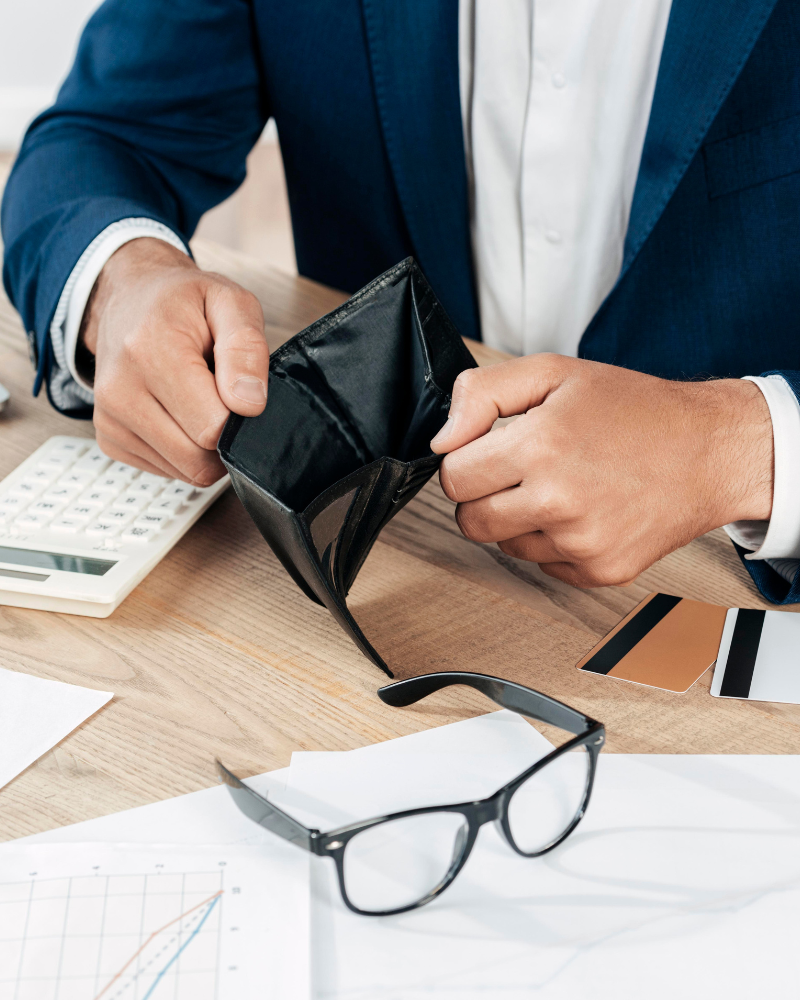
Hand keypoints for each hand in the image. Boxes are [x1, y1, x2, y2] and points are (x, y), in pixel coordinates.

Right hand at [80, 238, 268, 483]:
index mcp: (150, 350)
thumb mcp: (230, 302)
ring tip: (199, 400)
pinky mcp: (109, 439)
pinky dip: (183, 450)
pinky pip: (168, 470)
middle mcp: (120, 390)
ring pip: (185, 471)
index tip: (236, 387)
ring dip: (205, 445)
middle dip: (224, 436)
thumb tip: (250, 404)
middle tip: (222, 397)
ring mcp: (110, 419)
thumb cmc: (183, 302)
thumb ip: (247, 349)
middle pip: (198, 459)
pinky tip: (179, 412)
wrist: (129, 300)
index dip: (239, 416)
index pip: (212, 427)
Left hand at [431, 354, 773, 587]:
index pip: (453, 478)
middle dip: (482, 494)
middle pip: (470, 520)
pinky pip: (543, 564)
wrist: (709, 452)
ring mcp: (580, 542)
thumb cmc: (635, 410)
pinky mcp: (599, 570)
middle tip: (517, 471)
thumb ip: (483, 395)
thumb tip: (443, 440)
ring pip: (504, 545)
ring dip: (517, 519)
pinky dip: (552, 541)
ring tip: (558, 487)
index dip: (464, 461)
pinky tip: (583, 511)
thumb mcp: (555, 373)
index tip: (487, 452)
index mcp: (541, 447)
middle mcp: (558, 501)